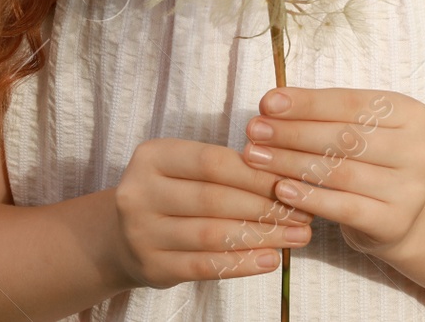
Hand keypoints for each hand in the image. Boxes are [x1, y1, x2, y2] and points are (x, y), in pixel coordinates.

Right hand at [110, 136, 314, 288]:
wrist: (121, 235)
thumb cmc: (170, 193)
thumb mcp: (184, 168)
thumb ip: (224, 167)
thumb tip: (285, 174)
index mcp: (152, 156)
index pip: (212, 162)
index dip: (255, 173)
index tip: (292, 180)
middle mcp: (140, 193)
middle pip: (214, 198)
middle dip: (265, 206)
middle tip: (302, 212)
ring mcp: (141, 233)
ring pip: (212, 234)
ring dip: (261, 236)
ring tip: (296, 236)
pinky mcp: (152, 267)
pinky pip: (205, 266)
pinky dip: (242, 264)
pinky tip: (270, 260)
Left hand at [239, 87, 424, 259]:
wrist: (401, 214)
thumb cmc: (370, 161)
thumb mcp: (360, 128)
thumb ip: (324, 114)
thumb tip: (272, 104)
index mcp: (411, 114)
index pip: (351, 104)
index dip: (307, 103)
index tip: (267, 102)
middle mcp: (419, 150)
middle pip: (344, 138)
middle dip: (293, 132)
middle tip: (254, 130)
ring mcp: (410, 189)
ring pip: (340, 172)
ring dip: (291, 163)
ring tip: (257, 156)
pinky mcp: (394, 222)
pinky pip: (344, 208)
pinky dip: (310, 197)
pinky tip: (281, 189)